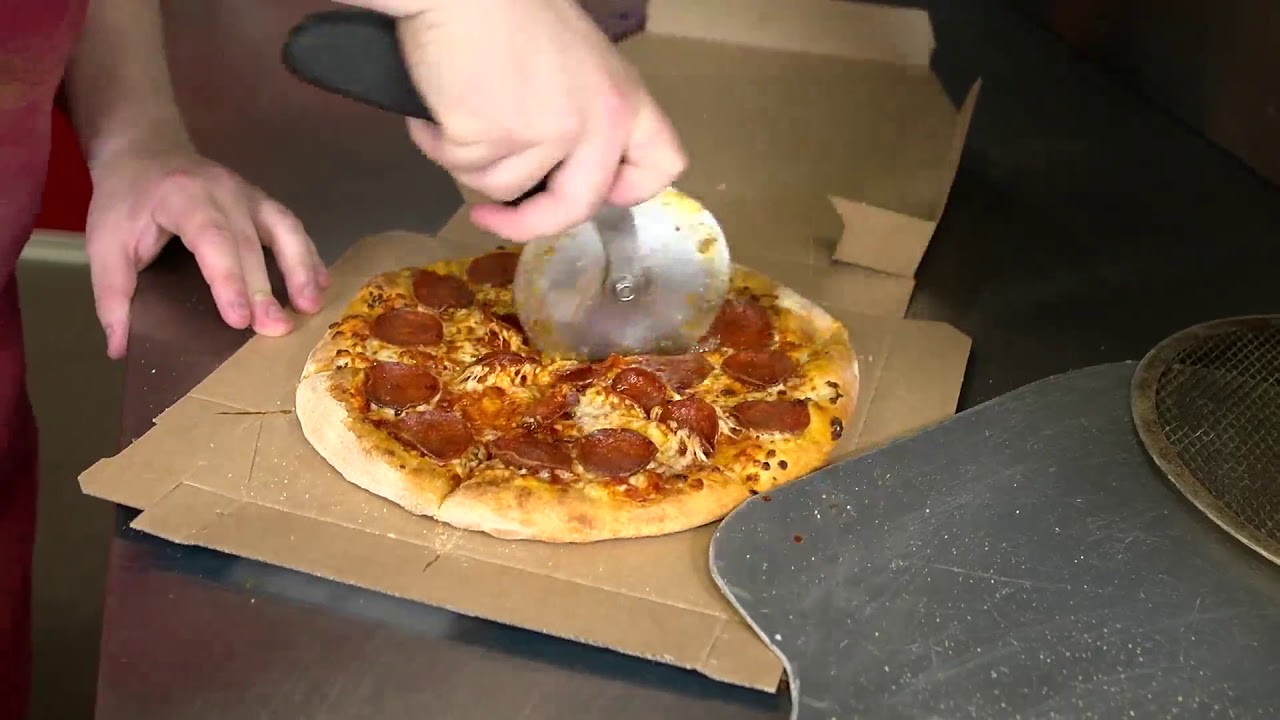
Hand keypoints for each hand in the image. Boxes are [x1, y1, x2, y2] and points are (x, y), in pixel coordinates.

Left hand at [84, 144, 329, 358]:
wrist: (145, 148)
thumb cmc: (126, 199)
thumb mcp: (105, 242)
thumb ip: (112, 293)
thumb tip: (118, 348)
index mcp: (182, 197)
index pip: (211, 238)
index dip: (227, 279)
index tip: (238, 319)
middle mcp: (224, 191)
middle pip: (251, 243)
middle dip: (265, 289)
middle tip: (277, 329)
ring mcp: (249, 195)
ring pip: (285, 229)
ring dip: (302, 269)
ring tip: (311, 306)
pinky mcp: (263, 203)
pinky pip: (292, 228)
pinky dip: (308, 257)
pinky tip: (321, 285)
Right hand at [396, 0, 686, 240]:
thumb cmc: (511, 8)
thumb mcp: (578, 58)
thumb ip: (584, 110)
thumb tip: (557, 164)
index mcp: (623, 100)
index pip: (661, 166)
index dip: (626, 191)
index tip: (594, 196)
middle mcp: (594, 124)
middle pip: (574, 207)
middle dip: (526, 223)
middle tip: (490, 218)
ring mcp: (544, 134)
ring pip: (501, 186)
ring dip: (469, 160)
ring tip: (456, 106)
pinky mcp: (490, 138)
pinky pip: (458, 164)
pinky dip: (436, 142)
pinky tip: (434, 106)